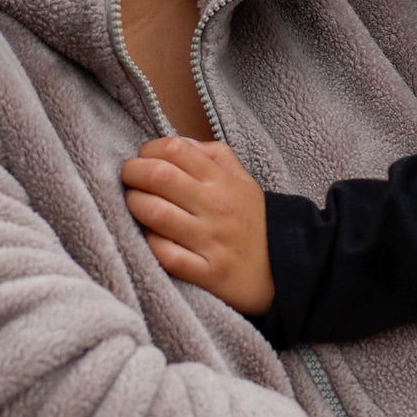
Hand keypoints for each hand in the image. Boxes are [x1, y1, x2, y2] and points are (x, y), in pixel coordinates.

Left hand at [122, 137, 272, 313]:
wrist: (287, 270)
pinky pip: (166, 254)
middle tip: (129, 179)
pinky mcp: (207, 273)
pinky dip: (151, 243)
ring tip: (135, 206)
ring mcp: (211, 241)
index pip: (175, 150)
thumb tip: (177, 142)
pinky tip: (150, 238)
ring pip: (155, 214)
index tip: (143, 158)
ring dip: (135, 206)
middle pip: (158, 176)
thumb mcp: (243, 181)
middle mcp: (216, 207)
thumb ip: (213, 155)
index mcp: (223, 181)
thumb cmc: (255, 222)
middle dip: (132, 173)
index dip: (148, 150)